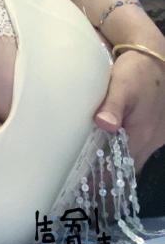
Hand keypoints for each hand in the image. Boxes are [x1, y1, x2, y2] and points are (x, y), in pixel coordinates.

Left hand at [94, 48, 164, 173]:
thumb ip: (113, 105)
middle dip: (110, 175)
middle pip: (129, 167)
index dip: (104, 179)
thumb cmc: (136, 71)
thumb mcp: (122, 85)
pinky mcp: (158, 130)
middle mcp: (152, 141)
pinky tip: (112, 147)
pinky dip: (128, 152)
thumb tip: (103, 124)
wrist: (155, 57)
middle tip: (86, 179)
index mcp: (142, 135)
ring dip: (119, 163)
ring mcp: (157, 137)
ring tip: (95, 167)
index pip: (121, 169)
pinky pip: (141, 148)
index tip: (85, 186)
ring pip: (136, 158)